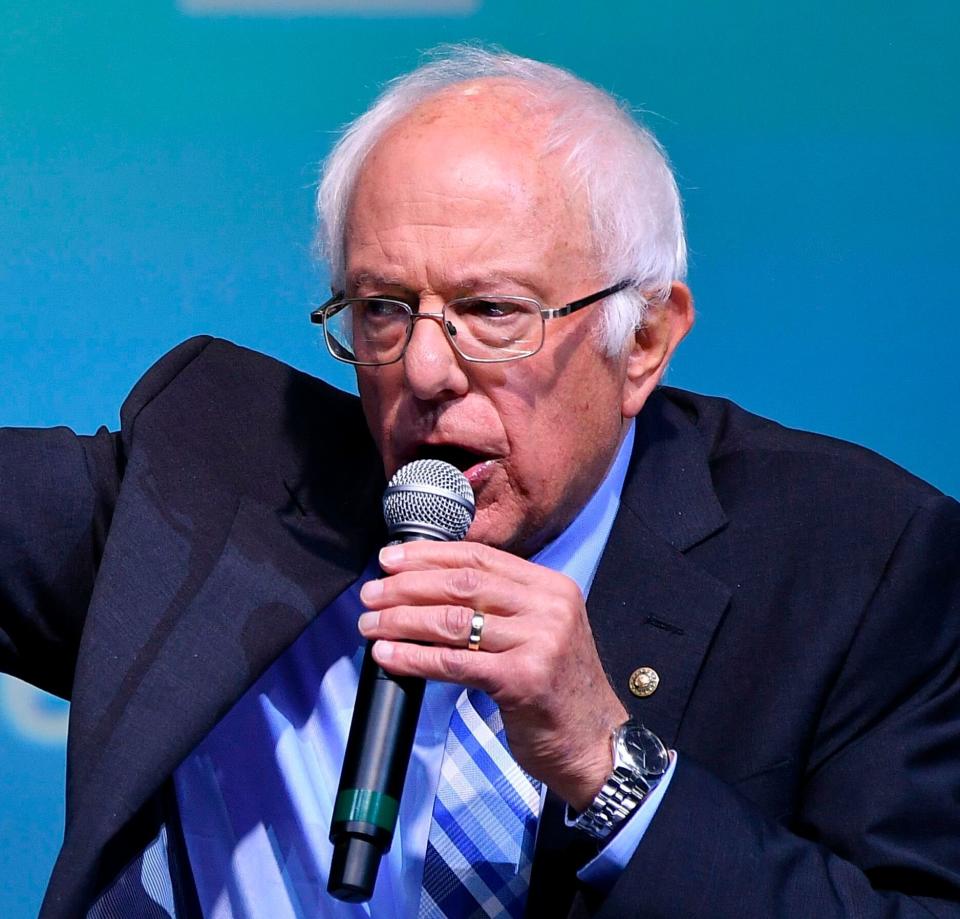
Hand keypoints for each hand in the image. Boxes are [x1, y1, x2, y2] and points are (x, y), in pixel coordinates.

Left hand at [357, 540, 627, 809]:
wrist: (595, 744)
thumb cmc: (556, 690)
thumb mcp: (539, 632)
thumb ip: (501, 606)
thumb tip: (430, 587)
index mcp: (551, 587)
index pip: (480, 556)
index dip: (429, 555)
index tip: (391, 559)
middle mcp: (549, 606)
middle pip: (462, 583)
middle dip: (407, 586)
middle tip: (370, 594)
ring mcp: (539, 641)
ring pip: (453, 620)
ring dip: (402, 620)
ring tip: (370, 624)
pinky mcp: (523, 679)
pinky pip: (454, 663)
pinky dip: (413, 657)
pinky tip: (388, 656)